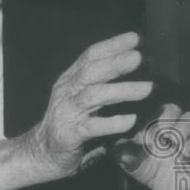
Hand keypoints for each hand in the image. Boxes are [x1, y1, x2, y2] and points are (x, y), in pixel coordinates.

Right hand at [25, 32, 151, 181]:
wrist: (42, 151)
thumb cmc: (68, 122)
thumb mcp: (79, 96)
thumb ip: (99, 82)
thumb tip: (131, 64)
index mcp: (69, 80)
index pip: (89, 56)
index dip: (111, 45)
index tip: (134, 38)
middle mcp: (66, 93)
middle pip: (89, 72)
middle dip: (115, 63)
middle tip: (138, 57)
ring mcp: (66, 113)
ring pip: (93, 96)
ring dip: (121, 90)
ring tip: (147, 88)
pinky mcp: (69, 134)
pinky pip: (92, 127)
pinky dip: (112, 123)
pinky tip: (130, 120)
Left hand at [112, 103, 189, 189]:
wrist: (153, 186)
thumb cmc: (139, 164)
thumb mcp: (124, 156)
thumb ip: (124, 150)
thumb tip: (129, 146)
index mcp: (162, 125)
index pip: (171, 109)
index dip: (166, 115)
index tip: (157, 128)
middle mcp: (180, 134)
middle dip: (182, 126)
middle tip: (170, 139)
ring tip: (182, 152)